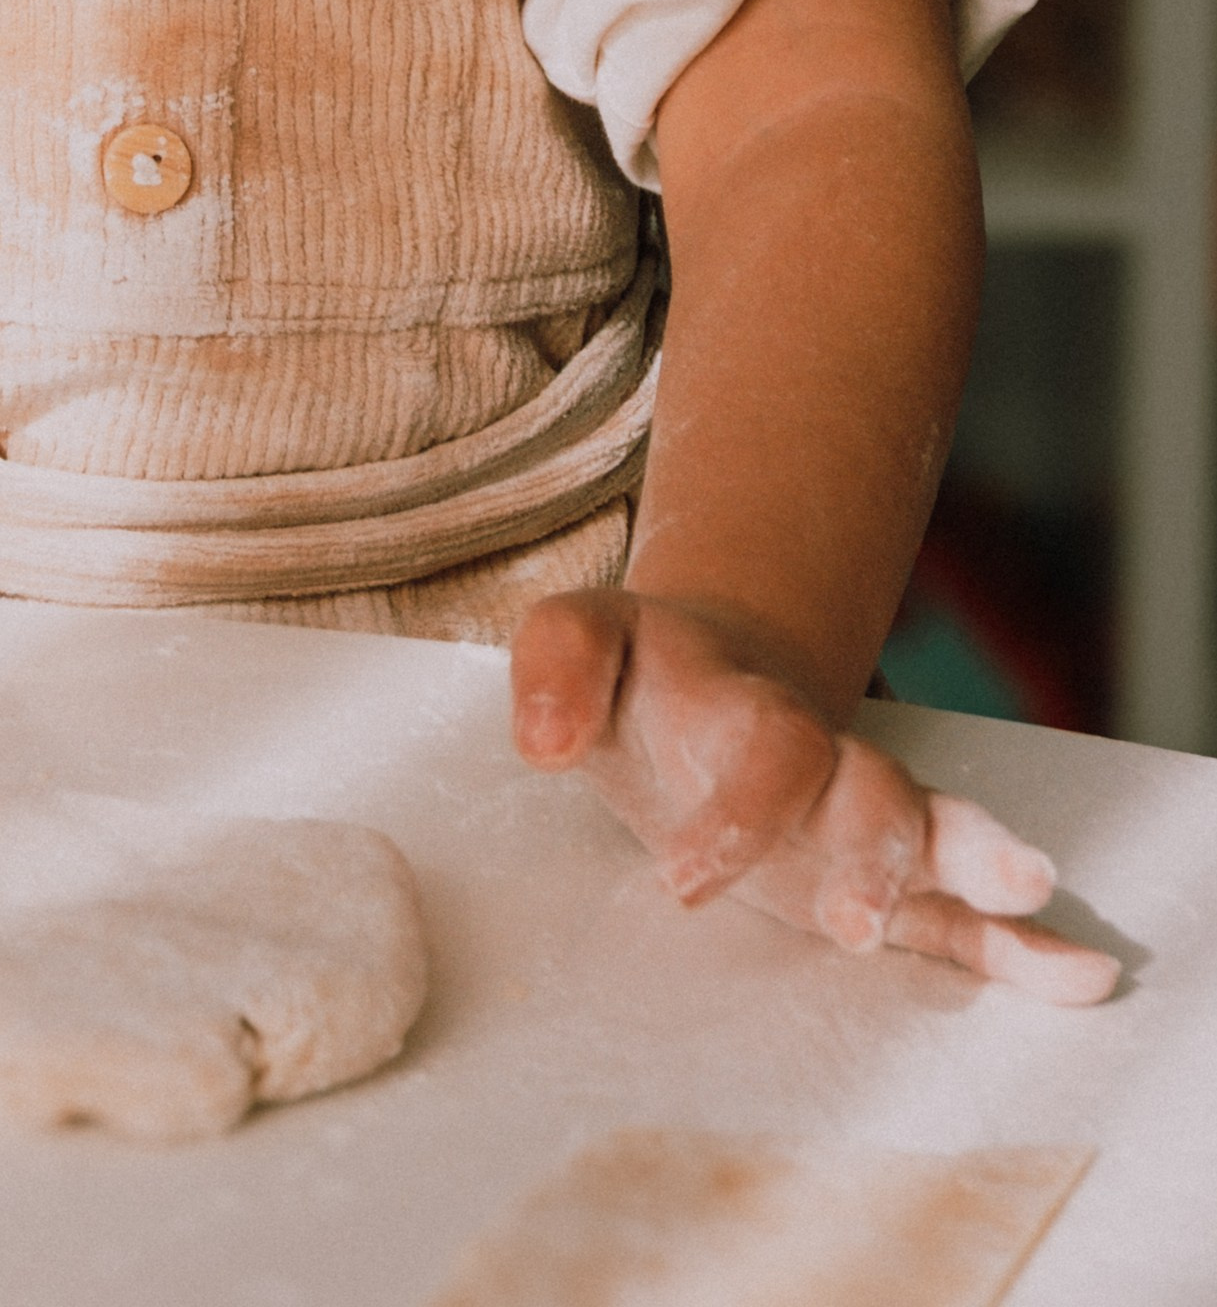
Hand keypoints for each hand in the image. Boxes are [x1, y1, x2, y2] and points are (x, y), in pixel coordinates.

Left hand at [511, 588, 1117, 1001]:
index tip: (685, 883)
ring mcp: (851, 808)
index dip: (738, 813)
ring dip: (973, 863)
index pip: (764, 747)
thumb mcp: (581, 644)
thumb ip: (556, 669)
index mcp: (742, 703)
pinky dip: (1018, 941)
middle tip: (852, 923)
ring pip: (927, 828)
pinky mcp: (874, 865)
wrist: (703, 670)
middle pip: (869, 786)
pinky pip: (957, 902)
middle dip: (874, 850)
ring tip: (1027, 891)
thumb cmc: (635, 679)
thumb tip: (538, 739)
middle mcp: (815, 753)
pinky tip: (1079, 973)